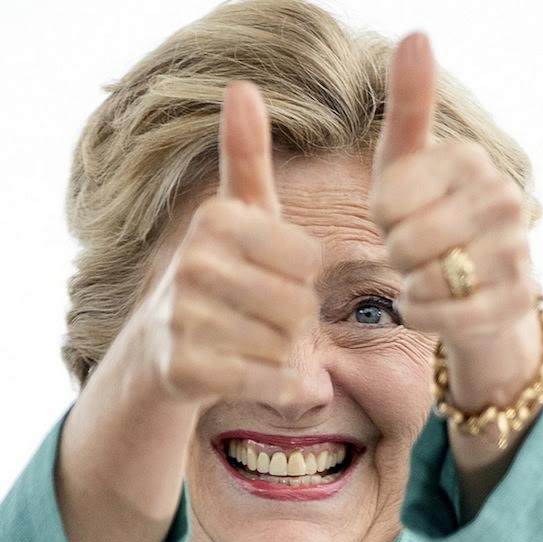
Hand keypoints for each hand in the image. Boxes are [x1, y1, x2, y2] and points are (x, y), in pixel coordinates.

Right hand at [135, 80, 319, 404]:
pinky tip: (261, 372)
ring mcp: (182, 318)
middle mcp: (193, 262)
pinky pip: (267, 380)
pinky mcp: (184, 368)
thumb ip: (246, 156)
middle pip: (300, 305)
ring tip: (254, 342)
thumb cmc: (220, 273)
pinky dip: (280, 383)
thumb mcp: (238, 215)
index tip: (272, 277)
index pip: (308, 260)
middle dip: (294, 319)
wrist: (162, 345)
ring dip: (284, 352)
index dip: (301, 277)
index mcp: (215, 219)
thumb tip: (242, 86)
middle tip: (264, 317)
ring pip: (286, 346)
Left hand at [370, 33, 542, 413]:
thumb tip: (415, 34)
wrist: (477, 283)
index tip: (401, 215)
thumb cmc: (429, 217)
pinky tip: (431, 303)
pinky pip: (443, 317)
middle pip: (404, 244)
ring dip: (412, 286)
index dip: (381, 219)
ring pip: (426, 281)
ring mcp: (516, 251)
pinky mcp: (515, 301)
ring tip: (430, 273)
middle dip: (398, 256)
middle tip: (416, 251)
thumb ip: (409, 107)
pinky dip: (423, 315)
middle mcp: (502, 198)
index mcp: (468, 159)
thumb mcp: (408, 165)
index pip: (386, 201)